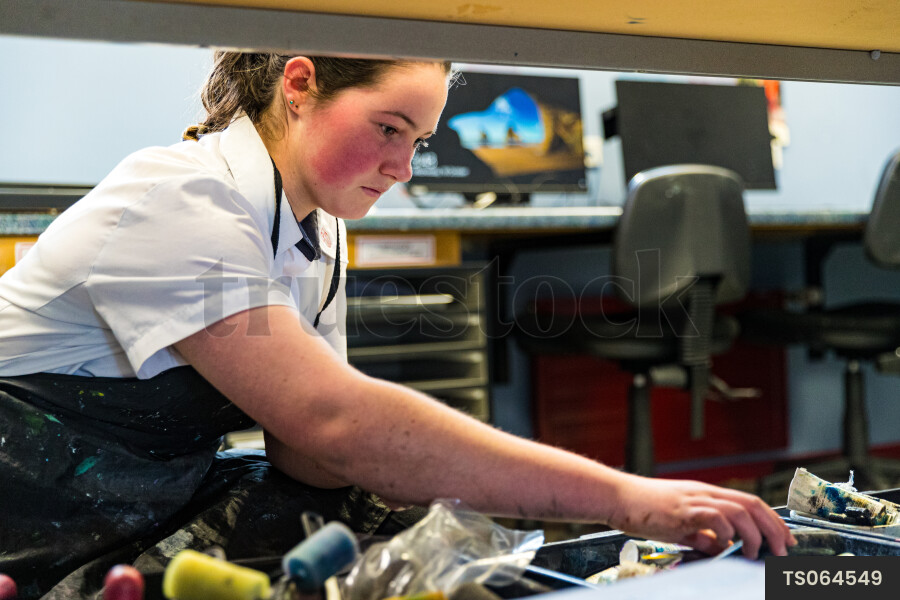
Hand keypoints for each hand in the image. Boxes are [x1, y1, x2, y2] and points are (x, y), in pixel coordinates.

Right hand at [607, 474, 796, 558]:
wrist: (619, 497)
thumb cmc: (643, 509)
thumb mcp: (679, 524)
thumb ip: (702, 535)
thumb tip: (720, 548)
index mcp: (706, 494)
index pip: (749, 503)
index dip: (771, 520)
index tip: (783, 538)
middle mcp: (705, 493)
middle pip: (752, 505)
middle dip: (773, 528)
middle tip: (783, 549)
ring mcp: (694, 499)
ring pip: (739, 511)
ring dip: (754, 534)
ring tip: (755, 552)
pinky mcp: (683, 509)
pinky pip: (714, 517)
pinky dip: (726, 532)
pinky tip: (724, 544)